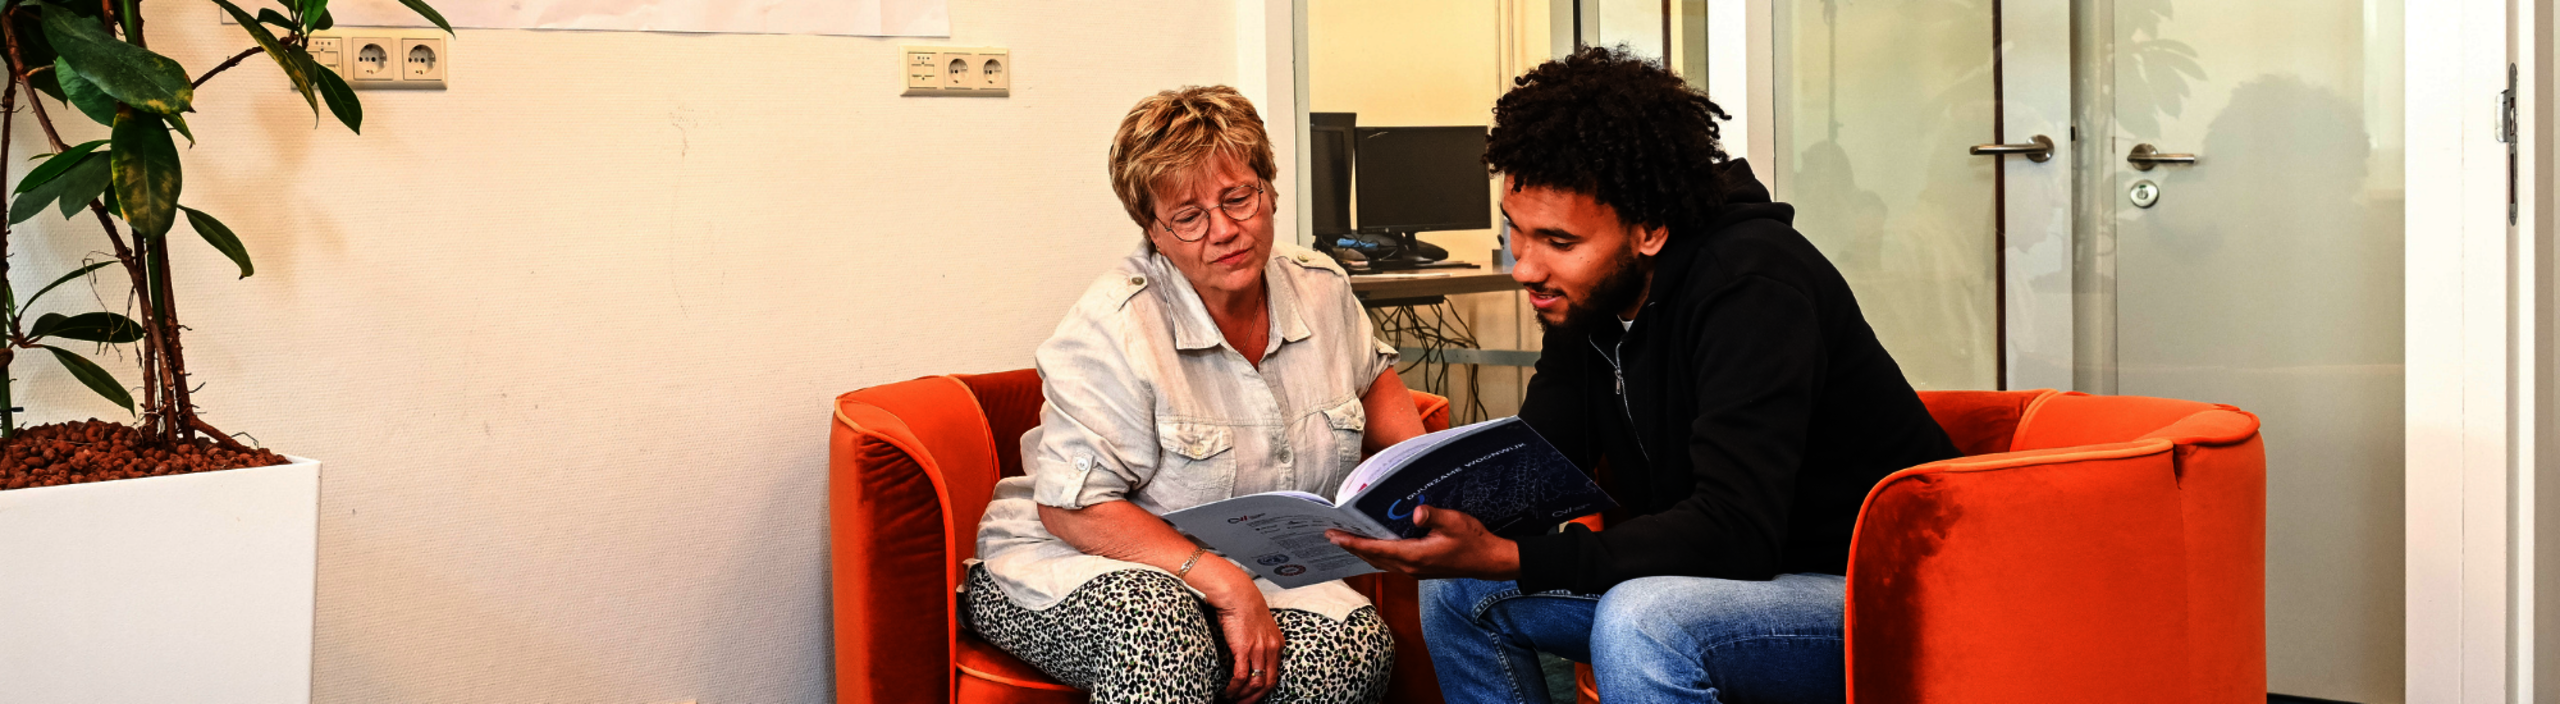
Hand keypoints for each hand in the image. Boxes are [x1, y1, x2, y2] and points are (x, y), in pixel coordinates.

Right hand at [1188, 561, 1282, 702]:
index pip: (1274, 675)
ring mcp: (1258, 650)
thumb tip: (1248, 656)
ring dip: (1243, 696)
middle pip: (1268, 683)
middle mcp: (1271, 649)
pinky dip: (1235, 688)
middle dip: (1255, 699)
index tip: (1253, 697)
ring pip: (1255, 683)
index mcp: (1276, 644)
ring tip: (1233, 700)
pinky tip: (1228, 691)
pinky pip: (1242, 676)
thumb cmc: (1244, 606)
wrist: (1237, 594)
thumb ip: (1258, 642)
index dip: (1264, 691)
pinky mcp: (1244, 649)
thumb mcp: (1259, 626)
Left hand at [1326, 504, 1520, 579]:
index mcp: (1414, 557)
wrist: (1489, 562)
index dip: (1352, 542)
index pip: (1375, 549)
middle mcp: (1410, 567)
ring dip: (1362, 551)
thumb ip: (1433, 516)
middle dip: (1351, 546)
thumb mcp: (1454, 522)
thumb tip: (1415, 512)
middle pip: (1372, 557)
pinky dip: (1377, 554)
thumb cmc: (1473, 541)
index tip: (1332, 536)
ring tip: (1345, 540)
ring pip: (1381, 562)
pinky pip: (1391, 563)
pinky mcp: (1420, 569)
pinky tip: (1372, 546)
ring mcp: (1414, 571)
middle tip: (1330, 535)